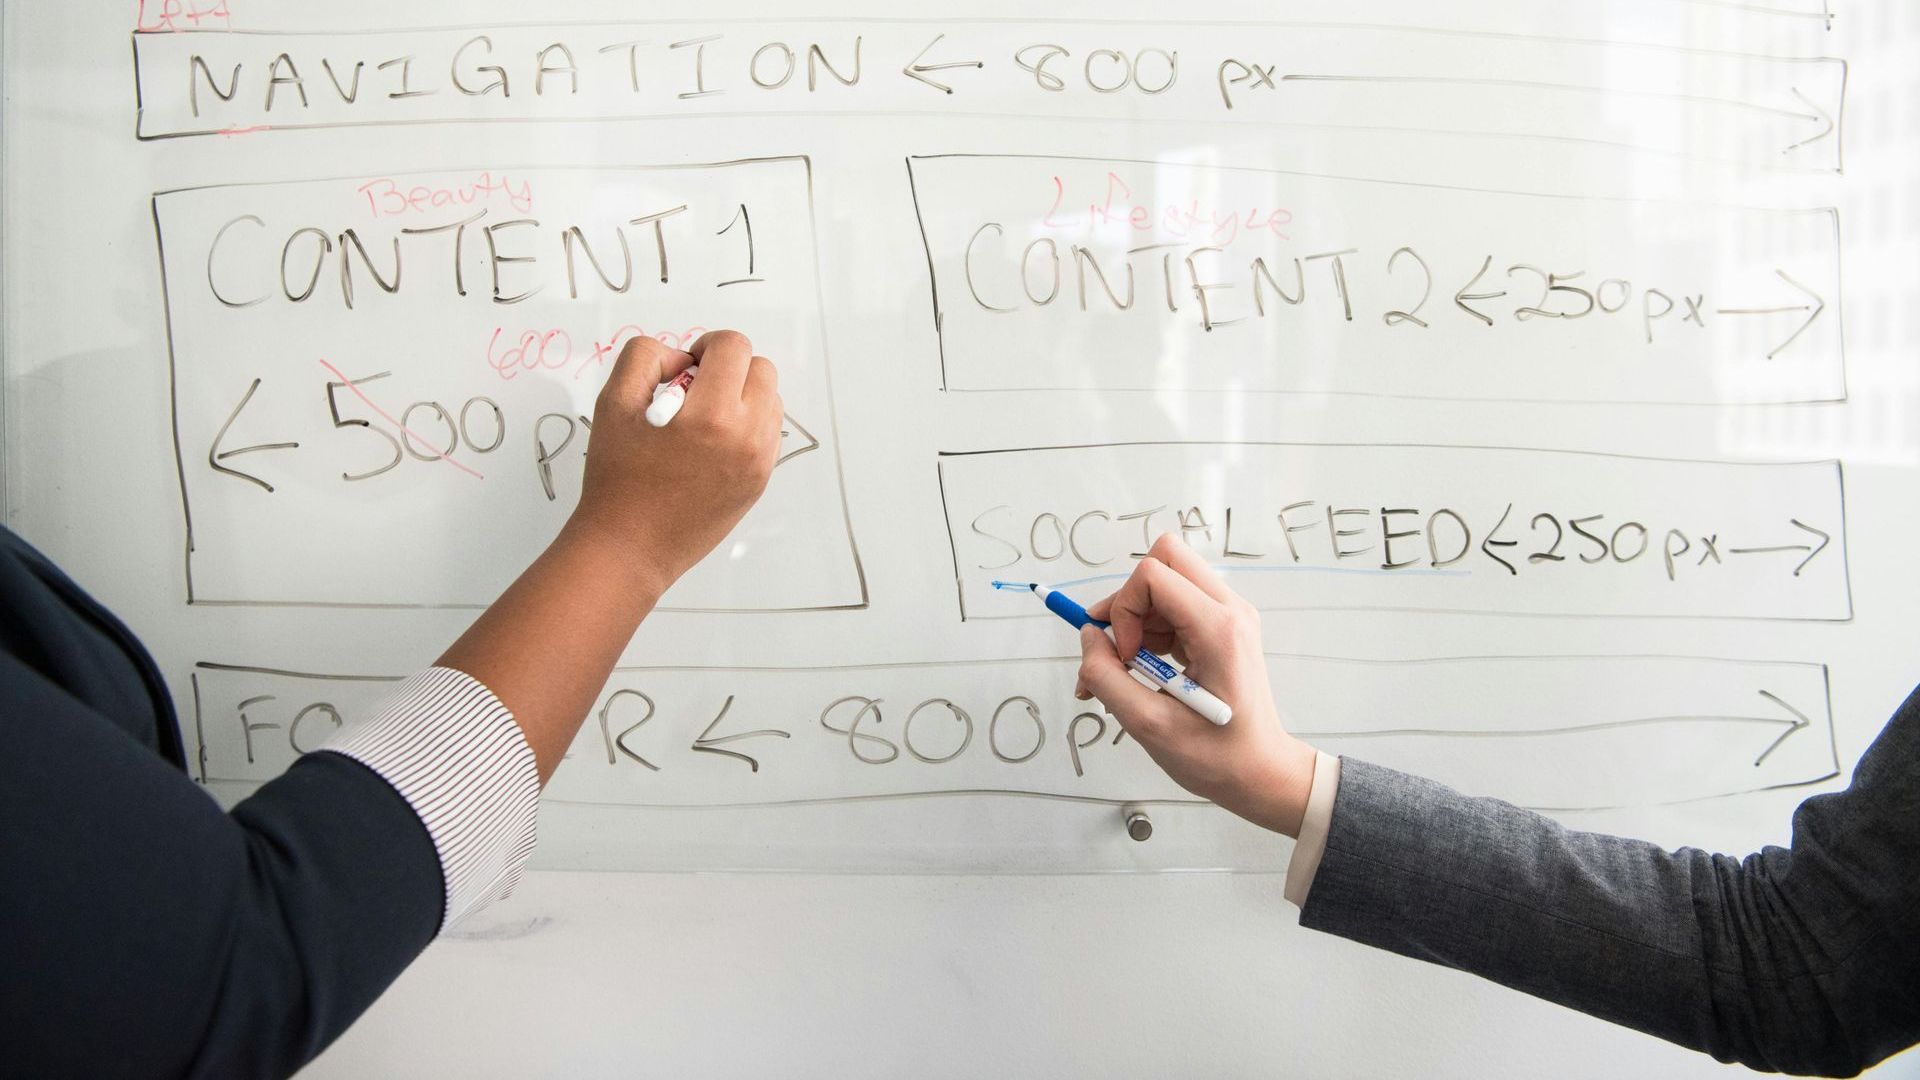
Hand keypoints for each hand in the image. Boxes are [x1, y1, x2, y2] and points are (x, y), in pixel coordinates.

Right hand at [565, 330, 782, 595]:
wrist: (630, 546)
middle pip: (762, 369)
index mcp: (712, 414)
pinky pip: (768, 433)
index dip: (706, 346)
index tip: (686, 368)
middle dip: (729, 368)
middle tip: (695, 391)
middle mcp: (747, 437)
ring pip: (771, 400)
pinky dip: (748, 425)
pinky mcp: (760, 482)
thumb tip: (682, 359)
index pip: (734, 347)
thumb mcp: (613, 402)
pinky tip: (712, 443)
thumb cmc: (617, 478)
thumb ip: (646, 359)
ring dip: (743, 396)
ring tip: (704, 419)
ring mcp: (759, 462)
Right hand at [1074, 533, 1318, 836]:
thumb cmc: (1216, 757)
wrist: (1261, 773)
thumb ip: (1106, 678)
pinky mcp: (1223, 627)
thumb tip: (1088, 638)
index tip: (1125, 656)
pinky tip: (1144, 670)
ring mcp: (1229, 615)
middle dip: (1129, 600)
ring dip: (1136, 618)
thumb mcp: (1148, 726)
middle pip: (1165, 558)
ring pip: (1167, 580)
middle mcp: (1230, 611)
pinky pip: (1175, 604)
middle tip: (1121, 647)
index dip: (1123, 609)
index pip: (1153, 574)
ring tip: (1127, 670)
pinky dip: (1149, 630)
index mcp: (1219, 630)